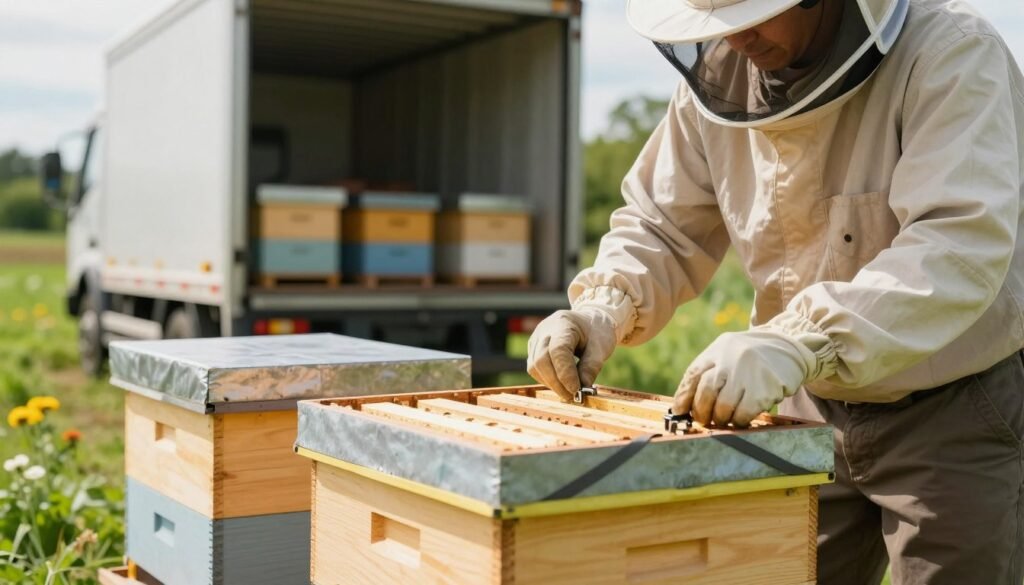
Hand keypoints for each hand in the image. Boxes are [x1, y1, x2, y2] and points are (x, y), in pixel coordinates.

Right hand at [527, 308, 617, 400]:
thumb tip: (582, 389)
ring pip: (534, 367)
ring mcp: (536, 339)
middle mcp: (545, 330)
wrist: (589, 320)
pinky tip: (562, 383)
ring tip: (569, 391)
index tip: (576, 390)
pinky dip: (547, 380)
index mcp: (563, 323)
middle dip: (557, 383)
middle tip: (573, 397)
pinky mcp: (533, 349)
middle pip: (541, 360)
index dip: (565, 373)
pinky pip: (535, 368)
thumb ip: (591, 367)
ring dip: (551, 384)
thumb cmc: (597, 332)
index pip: (558, 350)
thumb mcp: (601, 347)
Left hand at [674, 327, 820, 426]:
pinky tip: (740, 418)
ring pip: (724, 405)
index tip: (680, 411)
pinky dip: (739, 420)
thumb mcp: (726, 352)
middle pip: (706, 391)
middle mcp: (731, 359)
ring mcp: (749, 372)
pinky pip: (745, 412)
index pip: (693, 375)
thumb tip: (685, 404)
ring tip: (723, 419)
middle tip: (704, 420)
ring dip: (720, 418)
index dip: (683, 397)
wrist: (789, 346)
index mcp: (717, 350)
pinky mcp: (766, 387)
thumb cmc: (751, 356)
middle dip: (701, 411)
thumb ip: (708, 372)